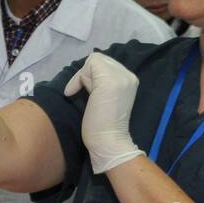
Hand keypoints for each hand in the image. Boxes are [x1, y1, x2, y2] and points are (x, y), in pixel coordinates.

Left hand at [63, 53, 143, 174]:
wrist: (109, 142)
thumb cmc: (103, 126)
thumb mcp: (105, 97)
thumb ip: (102, 83)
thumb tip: (87, 72)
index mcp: (130, 80)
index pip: (106, 64)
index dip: (92, 76)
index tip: (90, 93)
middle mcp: (129, 75)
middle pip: (99, 59)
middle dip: (87, 75)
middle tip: (88, 95)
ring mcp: (121, 77)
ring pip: (94, 60)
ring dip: (83, 77)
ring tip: (88, 96)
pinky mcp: (109, 81)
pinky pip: (89, 64)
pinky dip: (77, 78)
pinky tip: (73, 93)